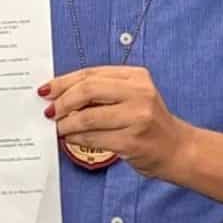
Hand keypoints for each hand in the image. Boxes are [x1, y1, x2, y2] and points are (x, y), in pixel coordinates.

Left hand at [42, 65, 189, 178]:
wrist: (177, 149)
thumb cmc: (148, 123)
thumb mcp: (131, 97)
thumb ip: (102, 92)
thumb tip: (59, 95)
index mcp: (136, 76)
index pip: (91, 74)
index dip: (64, 82)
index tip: (46, 91)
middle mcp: (139, 93)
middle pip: (88, 90)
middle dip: (62, 101)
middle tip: (50, 111)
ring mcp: (138, 118)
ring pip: (88, 116)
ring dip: (66, 124)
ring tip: (58, 128)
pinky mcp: (132, 141)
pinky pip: (94, 138)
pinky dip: (76, 139)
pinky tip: (70, 139)